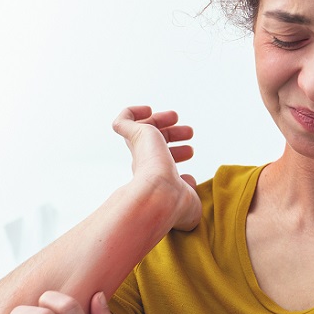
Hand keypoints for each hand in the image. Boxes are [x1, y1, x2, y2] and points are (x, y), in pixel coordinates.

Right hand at [112, 106, 200, 230]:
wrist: (162, 195)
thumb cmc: (176, 204)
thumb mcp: (190, 198)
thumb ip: (189, 190)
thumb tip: (189, 181)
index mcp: (156, 180)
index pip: (162, 163)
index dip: (177, 154)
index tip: (190, 152)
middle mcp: (144, 165)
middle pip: (155, 145)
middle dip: (173, 135)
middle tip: (189, 132)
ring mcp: (139, 150)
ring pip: (143, 130)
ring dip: (160, 120)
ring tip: (175, 116)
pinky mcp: (134, 135)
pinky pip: (123, 121)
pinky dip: (131, 112)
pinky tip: (146, 109)